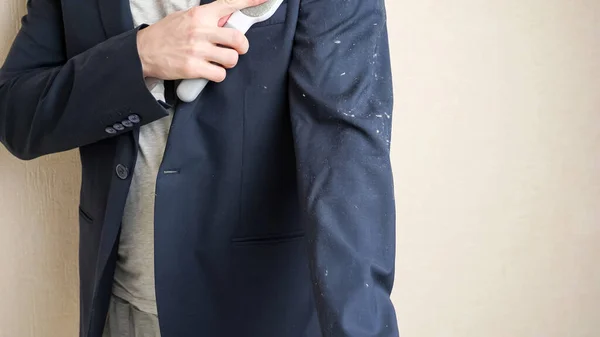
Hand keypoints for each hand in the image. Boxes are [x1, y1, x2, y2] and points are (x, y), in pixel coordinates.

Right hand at [136, 0, 266, 80]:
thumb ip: (208, 18)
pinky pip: (220, 74)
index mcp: (200, 14)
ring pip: (232, 59)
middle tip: (234, 49)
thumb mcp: (186, 17)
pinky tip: (209, 71)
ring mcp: (197, 50)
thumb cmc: (167, 34)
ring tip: (218, 61)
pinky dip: (218, 75)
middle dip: (241, 47)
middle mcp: (201, 30)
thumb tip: (228, 20)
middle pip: (238, 38)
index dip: (251, 0)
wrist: (143, 51)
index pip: (230, 4)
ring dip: (228, 62)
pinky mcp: (193, 68)